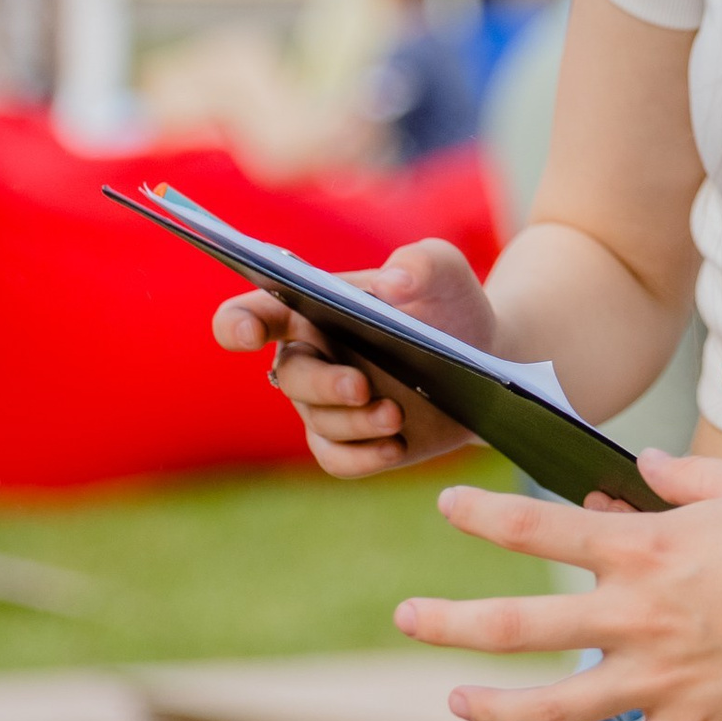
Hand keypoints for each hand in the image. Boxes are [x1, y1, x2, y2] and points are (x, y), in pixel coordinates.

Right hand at [211, 237, 501, 477]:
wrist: (483, 360)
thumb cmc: (448, 304)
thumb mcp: (446, 271)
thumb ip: (424, 261)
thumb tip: (394, 283)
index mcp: (310, 307)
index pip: (253, 314)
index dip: (238, 324)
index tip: (247, 334)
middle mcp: (309, 357)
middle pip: (292, 375)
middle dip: (323, 384)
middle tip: (361, 386)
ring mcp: (326, 404)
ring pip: (320, 421)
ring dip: (355, 422)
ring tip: (396, 414)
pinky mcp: (351, 441)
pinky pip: (338, 459)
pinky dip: (363, 457)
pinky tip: (394, 447)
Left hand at [393, 459, 721, 720]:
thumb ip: (687, 476)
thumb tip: (644, 470)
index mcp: (646, 550)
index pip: (537, 529)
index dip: (482, 517)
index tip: (447, 508)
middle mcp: (636, 619)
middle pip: (513, 625)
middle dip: (446, 621)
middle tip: (405, 617)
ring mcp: (658, 683)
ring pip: (546, 710)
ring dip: (491, 707)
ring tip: (455, 702)